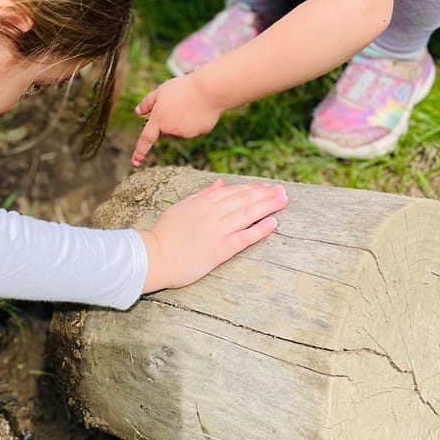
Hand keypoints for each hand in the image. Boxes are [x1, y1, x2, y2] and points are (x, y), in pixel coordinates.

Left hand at [133, 74, 224, 165]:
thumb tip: (138, 112)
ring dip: (181, 120)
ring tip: (189, 103)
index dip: (140, 151)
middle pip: (166, 129)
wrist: (209, 90)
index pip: (146, 139)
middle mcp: (171, 130)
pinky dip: (195, 120)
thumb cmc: (183, 88)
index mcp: (159, 120)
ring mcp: (186, 133)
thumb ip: (147, 102)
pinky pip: (194, 128)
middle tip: (176, 102)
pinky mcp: (199, 133)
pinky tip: (200, 108)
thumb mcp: (161, 91)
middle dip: (167, 119)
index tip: (136, 162)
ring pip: (180, 129)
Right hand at [139, 179, 287, 292]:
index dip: (252, 188)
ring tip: (283, 201)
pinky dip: (260, 229)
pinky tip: (273, 223)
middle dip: (266, 194)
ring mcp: (218, 231)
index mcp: (203, 202)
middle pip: (245, 200)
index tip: (266, 186)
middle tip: (283, 191)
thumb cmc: (165, 233)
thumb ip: (202, 195)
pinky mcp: (220, 249)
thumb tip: (220, 183)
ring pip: (248, 214)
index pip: (234, 191)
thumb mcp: (181, 207)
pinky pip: (245, 237)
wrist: (155, 256)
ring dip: (268, 206)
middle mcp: (213, 213)